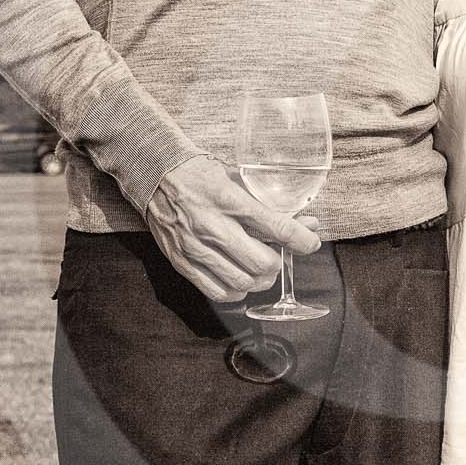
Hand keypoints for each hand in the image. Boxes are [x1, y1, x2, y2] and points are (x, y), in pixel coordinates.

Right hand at [145, 155, 320, 301]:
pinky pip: (216, 291)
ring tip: (261, 270)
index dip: (302, 240)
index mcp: (229, 199)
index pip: (276, 227)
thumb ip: (267, 201)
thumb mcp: (235, 176)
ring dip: (260, 280)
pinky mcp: (181, 261)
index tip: (311, 243)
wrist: (154, 173)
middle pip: (261, 263)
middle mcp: (212, 225)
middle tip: (278, 256)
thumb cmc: (199, 173)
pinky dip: (236, 291)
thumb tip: (305, 220)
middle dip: (278, 262)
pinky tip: (240, 280)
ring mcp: (195, 247)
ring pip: (242, 282)